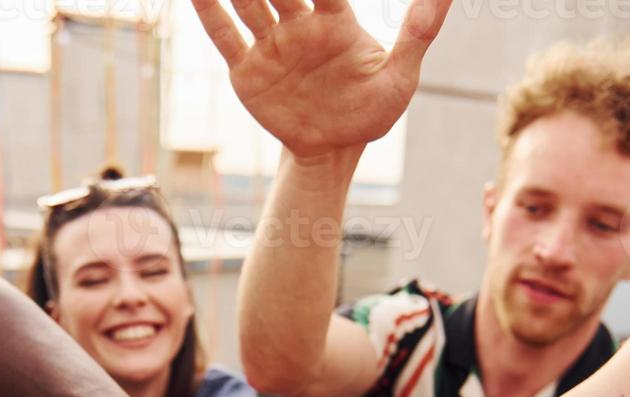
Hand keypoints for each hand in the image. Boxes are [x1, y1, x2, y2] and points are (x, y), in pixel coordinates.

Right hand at [191, 0, 450, 157]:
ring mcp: (270, 45)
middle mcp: (299, 24)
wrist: (333, 150)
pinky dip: (210, 12)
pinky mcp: (247, 71)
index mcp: (335, 20)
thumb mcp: (401, 76)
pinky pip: (225, 37)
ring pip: (248, 3)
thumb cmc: (371, 111)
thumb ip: (419, 32)